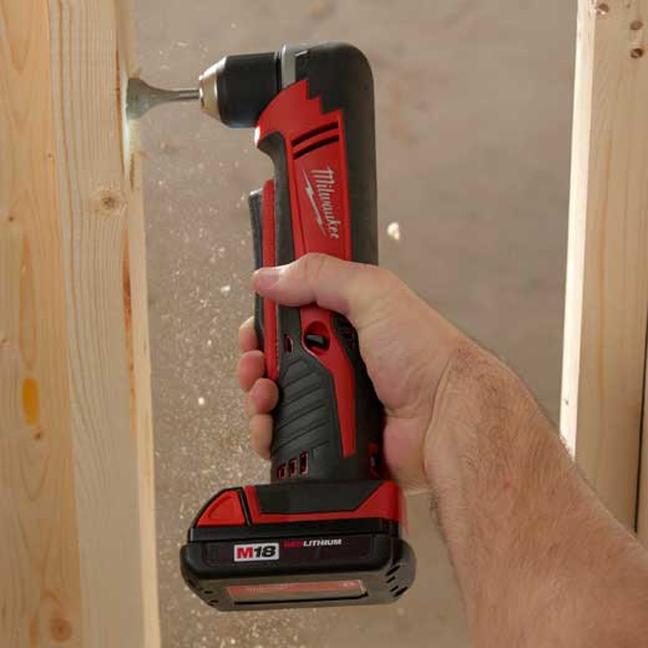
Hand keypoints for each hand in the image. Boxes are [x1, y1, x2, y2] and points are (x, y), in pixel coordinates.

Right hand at [238, 253, 465, 491]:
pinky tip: (269, 426)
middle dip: (255, 357)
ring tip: (265, 393)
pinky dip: (268, 433)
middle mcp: (335, 359)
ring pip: (274, 397)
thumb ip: (322, 275)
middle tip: (256, 358)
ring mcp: (331, 398)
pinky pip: (284, 436)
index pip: (290, 314)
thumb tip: (271, 275)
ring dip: (256, 395)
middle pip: (274, 357)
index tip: (255, 319)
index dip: (268, 316)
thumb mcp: (374, 294)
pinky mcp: (328, 434)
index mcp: (345, 322)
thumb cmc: (425, 357)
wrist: (446, 418)